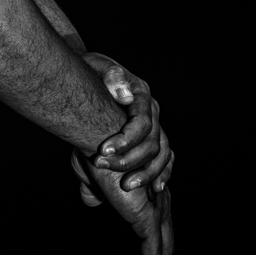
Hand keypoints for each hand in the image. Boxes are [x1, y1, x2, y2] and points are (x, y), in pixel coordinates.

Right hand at [71, 151, 174, 254]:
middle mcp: (157, 195)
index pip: (156, 216)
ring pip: (163, 248)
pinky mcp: (147, 218)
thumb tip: (92, 201)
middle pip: (166, 235)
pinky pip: (153, 252)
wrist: (98, 137)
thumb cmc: (91, 146)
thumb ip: (93, 188)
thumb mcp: (89, 172)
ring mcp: (154, 208)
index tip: (135, 251)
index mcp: (146, 184)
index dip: (150, 235)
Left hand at [80, 53, 173, 194]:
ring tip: (126, 186)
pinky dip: (161, 173)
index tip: (102, 151)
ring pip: (161, 153)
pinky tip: (154, 189)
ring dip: (146, 172)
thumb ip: (110, 75)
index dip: (125, 139)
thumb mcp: (96, 65)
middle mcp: (151, 111)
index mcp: (141, 94)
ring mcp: (154, 125)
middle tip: (101, 167)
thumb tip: (124, 93)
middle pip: (151, 142)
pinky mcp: (151, 136)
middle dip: (128, 159)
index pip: (141, 122)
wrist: (91, 73)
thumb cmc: (91, 70)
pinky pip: (164, 157)